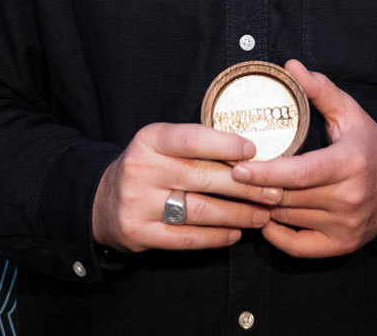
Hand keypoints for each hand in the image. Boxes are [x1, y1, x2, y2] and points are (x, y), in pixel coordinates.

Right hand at [92, 123, 282, 252]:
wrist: (102, 200)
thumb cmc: (147, 166)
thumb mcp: (161, 144)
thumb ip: (195, 145)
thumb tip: (248, 153)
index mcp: (150, 139)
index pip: (192, 139)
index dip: (225, 144)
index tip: (255, 152)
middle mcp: (142, 169)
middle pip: (202, 177)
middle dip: (245, 186)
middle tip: (274, 191)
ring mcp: (138, 203)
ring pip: (199, 210)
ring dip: (237, 214)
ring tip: (262, 214)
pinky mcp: (139, 233)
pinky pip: (185, 238)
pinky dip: (215, 237)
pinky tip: (235, 233)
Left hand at [231, 60, 376, 257]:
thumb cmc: (369, 145)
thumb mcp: (349, 112)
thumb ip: (320, 89)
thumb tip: (291, 65)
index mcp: (349, 164)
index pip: (300, 173)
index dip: (266, 173)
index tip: (238, 166)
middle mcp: (348, 198)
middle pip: (289, 197)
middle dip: (255, 187)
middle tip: (228, 175)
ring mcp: (345, 226)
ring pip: (289, 218)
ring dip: (263, 206)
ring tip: (243, 190)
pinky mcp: (342, 246)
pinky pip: (298, 247)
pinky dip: (276, 234)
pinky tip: (265, 217)